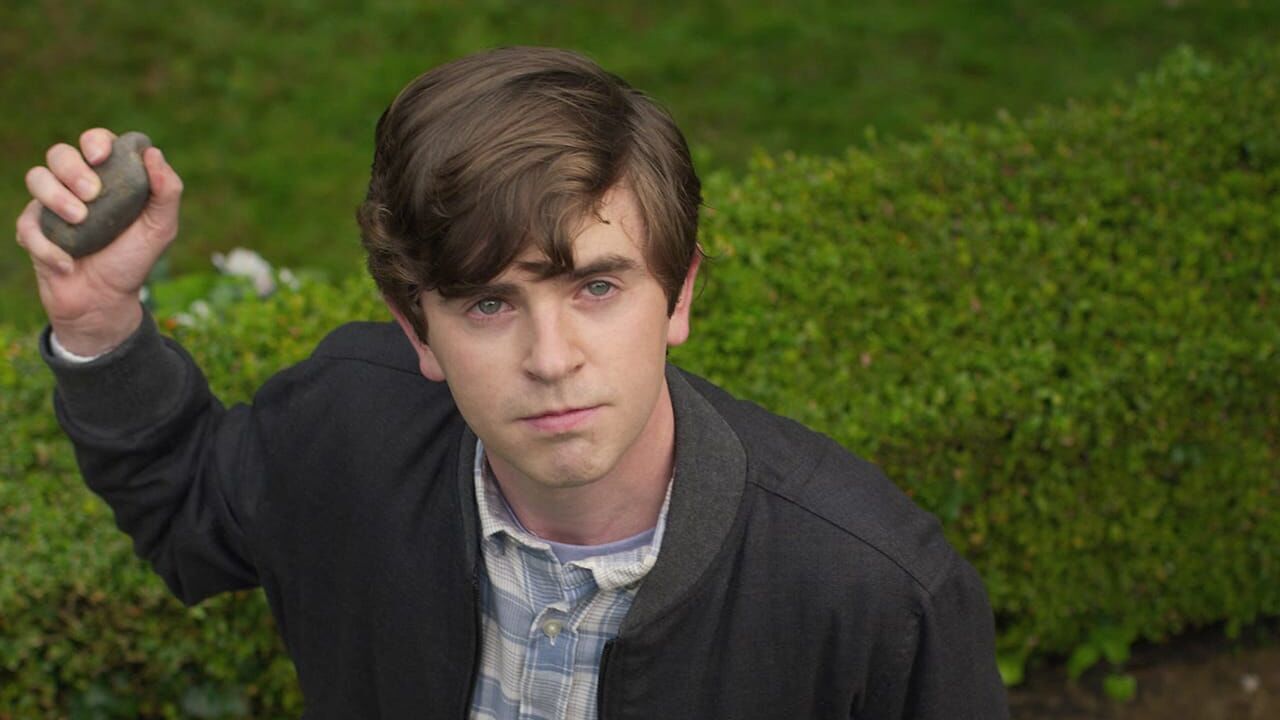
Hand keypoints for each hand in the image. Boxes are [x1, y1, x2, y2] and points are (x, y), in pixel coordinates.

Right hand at [16, 128, 183, 355]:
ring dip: (56, 197)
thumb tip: (154, 152)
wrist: (104, 302)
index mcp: (110, 178)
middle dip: (73, 169)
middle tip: (92, 195)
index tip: (101, 157)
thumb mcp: (160, 229)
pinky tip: (68, 263)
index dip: (95, 140)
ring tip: (80, 221)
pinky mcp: (33, 228)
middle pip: (60, 153)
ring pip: (36, 177)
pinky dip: (47, 244)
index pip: (96, 141)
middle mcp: (77, 185)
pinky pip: (27, 221)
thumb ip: (167, 192)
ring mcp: (52, 204)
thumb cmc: (133, 260)